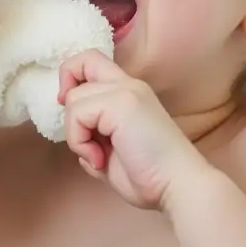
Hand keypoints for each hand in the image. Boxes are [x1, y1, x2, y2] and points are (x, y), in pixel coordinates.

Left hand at [58, 49, 210, 208]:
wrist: (178, 186)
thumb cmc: (152, 178)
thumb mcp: (112, 157)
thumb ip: (95, 144)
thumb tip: (83, 148)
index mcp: (130, 94)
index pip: (93, 63)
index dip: (74, 81)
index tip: (77, 117)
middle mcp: (128, 85)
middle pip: (82, 61)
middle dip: (67, 94)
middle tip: (80, 129)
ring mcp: (126, 91)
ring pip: (74, 98)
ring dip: (76, 134)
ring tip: (98, 156)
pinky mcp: (120, 103)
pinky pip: (78, 114)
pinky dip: (79, 141)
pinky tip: (100, 159)